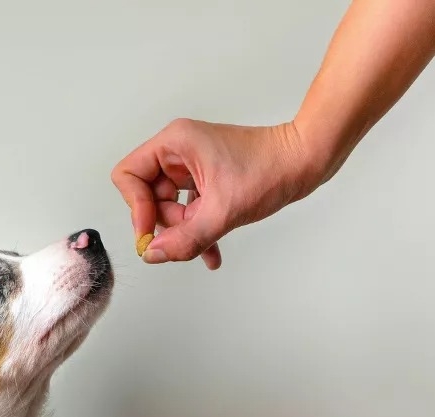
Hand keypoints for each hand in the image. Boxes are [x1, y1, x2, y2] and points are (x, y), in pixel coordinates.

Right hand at [111, 119, 316, 268]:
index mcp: (174, 143)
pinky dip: (197, 230)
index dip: (135, 208)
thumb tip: (153, 254)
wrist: (306, 162)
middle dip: (168, 224)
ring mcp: (191, 166)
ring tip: (210, 242)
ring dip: (185, 232)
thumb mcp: (223, 211)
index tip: (151, 234)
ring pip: (169, 208)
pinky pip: (188, 210)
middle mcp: (178, 152)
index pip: (129, 176)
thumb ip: (185, 238)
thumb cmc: (271, 169)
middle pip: (147, 197)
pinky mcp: (205, 180)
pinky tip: (211, 253)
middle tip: (190, 235)